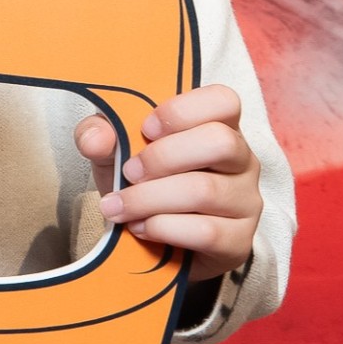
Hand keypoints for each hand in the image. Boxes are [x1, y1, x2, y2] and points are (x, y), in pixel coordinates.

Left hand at [75, 83, 260, 279]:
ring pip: (205, 191)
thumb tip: (96, 138)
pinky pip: (206, 231)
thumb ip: (99, 135)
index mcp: (218, 127)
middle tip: (130, 173)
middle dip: (163, 158)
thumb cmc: (143, 185)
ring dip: (150, 199)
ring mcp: (246, 202)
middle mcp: (242, 161)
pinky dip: (162, 228)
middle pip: (220, 143)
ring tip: (121, 207)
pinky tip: (141, 228)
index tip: (145, 128)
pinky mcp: (239, 241)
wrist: (153, 242)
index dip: (182, 111)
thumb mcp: (115, 153)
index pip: (223, 100)